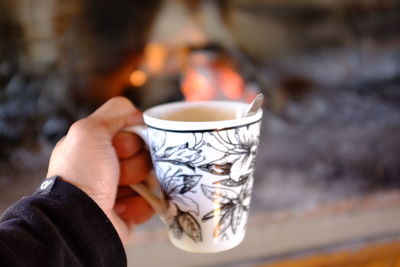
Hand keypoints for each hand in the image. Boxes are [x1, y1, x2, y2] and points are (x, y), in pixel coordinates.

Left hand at [47, 97, 153, 243]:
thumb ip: (115, 111)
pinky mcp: (132, 210)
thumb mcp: (89, 130)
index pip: (134, 132)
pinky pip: (152, 201)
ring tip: (115, 194)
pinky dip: (139, 206)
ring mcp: (122, 188)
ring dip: (136, 185)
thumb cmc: (81, 174)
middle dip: (133, 163)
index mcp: (99, 145)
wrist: (78, 221)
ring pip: (152, 178)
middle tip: (114, 173)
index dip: (131, 139)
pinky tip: (120, 208)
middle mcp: (110, 165)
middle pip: (146, 154)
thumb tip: (140, 116)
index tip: (117, 147)